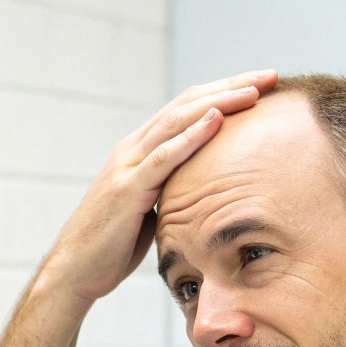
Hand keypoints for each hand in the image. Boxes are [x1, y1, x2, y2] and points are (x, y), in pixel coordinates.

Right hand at [36, 69, 277, 306]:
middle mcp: (133, 149)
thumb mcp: (152, 210)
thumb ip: (172, 191)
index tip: (262, 85)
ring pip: (177, 121)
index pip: (188, 109)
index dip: (225, 92)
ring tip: (253, 90)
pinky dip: (191, 136)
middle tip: (270, 75)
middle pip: (187, 104)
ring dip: (218, 102)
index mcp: (141, 151)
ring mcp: (128, 165)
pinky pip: (163, 157)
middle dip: (231, 87)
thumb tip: (204, 191)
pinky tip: (216, 120)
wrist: (75, 271)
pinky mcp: (127, 189)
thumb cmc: (114, 245)